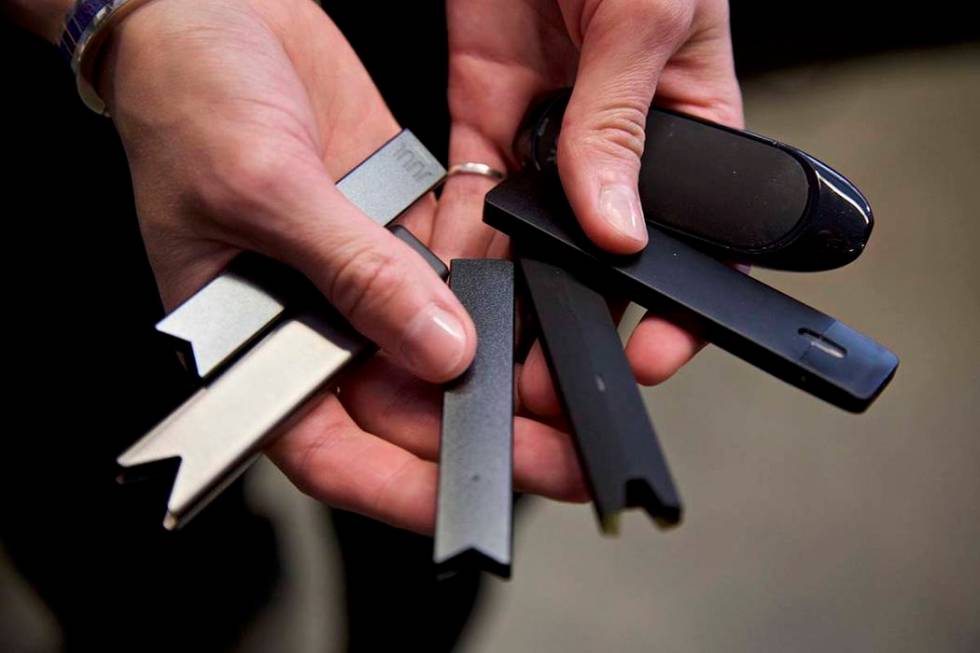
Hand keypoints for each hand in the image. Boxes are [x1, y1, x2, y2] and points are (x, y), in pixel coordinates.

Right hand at [100, 0, 586, 531]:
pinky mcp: (394, 230)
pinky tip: (541, 319)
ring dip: (498, 378)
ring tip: (563, 400)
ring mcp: (358, 279)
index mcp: (249, 342)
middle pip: (400, 409)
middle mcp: (310, 323)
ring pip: (436, 352)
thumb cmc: (186, 96)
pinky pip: (454, 282)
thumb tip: (436, 348)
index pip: (326, 446)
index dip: (399, 487)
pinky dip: (496, 305)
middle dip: (478, 437)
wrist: (207, 11)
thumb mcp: (263, 186)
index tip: (472, 500)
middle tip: (553, 455)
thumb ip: (354, 272)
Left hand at [444, 0, 743, 414]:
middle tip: (555, 364)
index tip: (650, 351)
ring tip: (498, 336)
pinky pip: (475, 188)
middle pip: (604, 250)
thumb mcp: (649, 17)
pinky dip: (463, 235)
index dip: (679, 303)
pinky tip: (453, 275)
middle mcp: (619, 139)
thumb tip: (617, 223)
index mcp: (690, 120)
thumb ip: (624, 125)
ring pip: (535, 232)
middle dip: (582, 309)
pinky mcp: (487, 109)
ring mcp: (551, 130)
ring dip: (517, 285)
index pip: (695, 236)